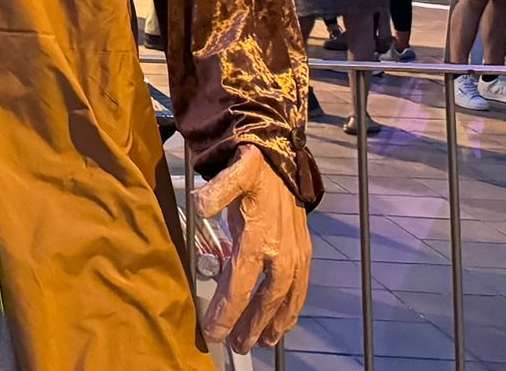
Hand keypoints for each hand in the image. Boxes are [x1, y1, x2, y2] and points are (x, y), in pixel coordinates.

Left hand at [196, 145, 309, 353]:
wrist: (281, 159)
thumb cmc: (251, 168)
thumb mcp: (233, 172)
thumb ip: (217, 190)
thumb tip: (200, 205)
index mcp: (259, 238)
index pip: (239, 283)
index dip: (226, 310)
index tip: (212, 331)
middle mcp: (281, 252)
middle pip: (264, 298)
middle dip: (250, 324)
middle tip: (235, 346)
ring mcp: (296, 254)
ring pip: (286, 298)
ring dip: (274, 323)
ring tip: (262, 344)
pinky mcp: (304, 252)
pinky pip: (301, 288)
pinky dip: (293, 309)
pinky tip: (284, 323)